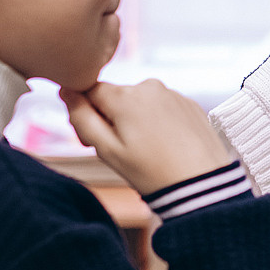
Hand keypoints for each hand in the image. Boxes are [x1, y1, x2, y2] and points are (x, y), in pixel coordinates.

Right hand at [61, 80, 231, 195]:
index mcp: (124, 95)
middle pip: (115, 97)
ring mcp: (172, 93)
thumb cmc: (152, 172)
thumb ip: (81, 118)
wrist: (202, 184)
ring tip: (147, 152)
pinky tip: (165, 146)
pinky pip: (162, 108)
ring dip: (135, 121)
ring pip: (139, 103)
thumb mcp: (107, 150)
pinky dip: (158, 123)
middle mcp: (149, 86)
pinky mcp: (189, 104)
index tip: (93, 138)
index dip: (85, 114)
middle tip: (123, 152)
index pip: (88, 90)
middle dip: (111, 119)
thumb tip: (66, 91)